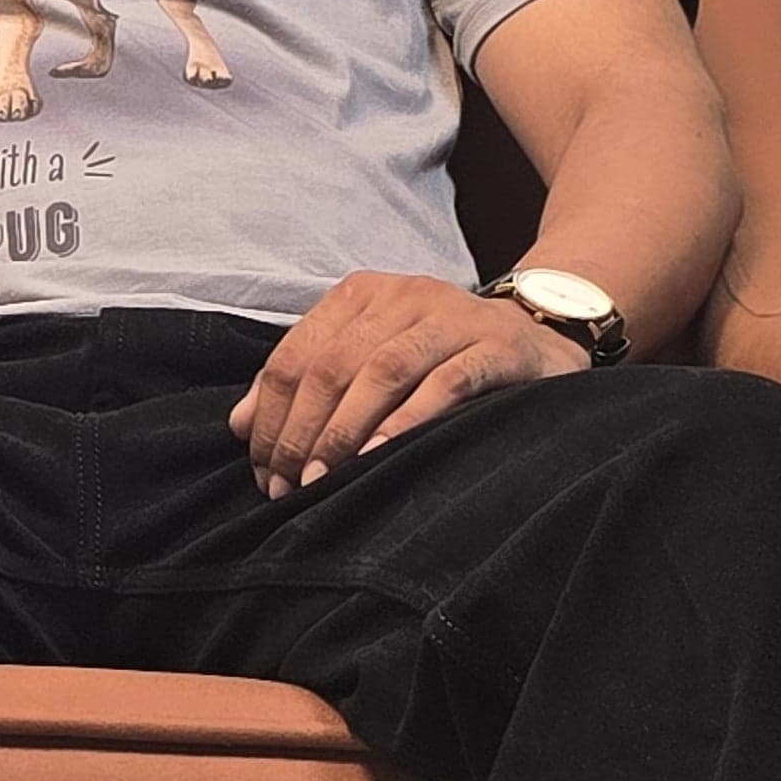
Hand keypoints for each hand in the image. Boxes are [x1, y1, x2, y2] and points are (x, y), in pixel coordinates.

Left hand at [228, 271, 589, 495]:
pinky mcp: (497, 346)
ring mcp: (453, 316)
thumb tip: (240, 424)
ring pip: (383, 370)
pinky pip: (446, 382)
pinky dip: (407, 420)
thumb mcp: (368, 357)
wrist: (539, 334)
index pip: (297, 355)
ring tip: (322, 478)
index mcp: (362, 294)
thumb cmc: (439, 356)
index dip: (271, 416)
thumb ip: (306, 382)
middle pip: (332, 365)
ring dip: (344, 430)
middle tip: (287, 485)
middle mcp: (404, 295)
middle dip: (301, 432)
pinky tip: (379, 455)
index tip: (261, 470)